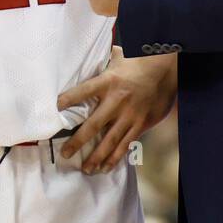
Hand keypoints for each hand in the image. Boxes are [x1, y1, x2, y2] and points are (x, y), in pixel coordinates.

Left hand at [57, 46, 175, 172]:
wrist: (166, 71)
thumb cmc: (139, 63)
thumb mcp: (119, 57)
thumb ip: (102, 60)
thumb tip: (85, 54)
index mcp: (109, 81)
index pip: (84, 91)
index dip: (69, 99)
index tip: (55, 107)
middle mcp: (118, 100)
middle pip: (94, 125)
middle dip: (78, 141)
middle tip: (65, 153)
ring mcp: (130, 115)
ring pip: (111, 140)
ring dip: (97, 156)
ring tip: (86, 168)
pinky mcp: (141, 124)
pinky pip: (126, 144)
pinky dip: (116, 157)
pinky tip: (106, 167)